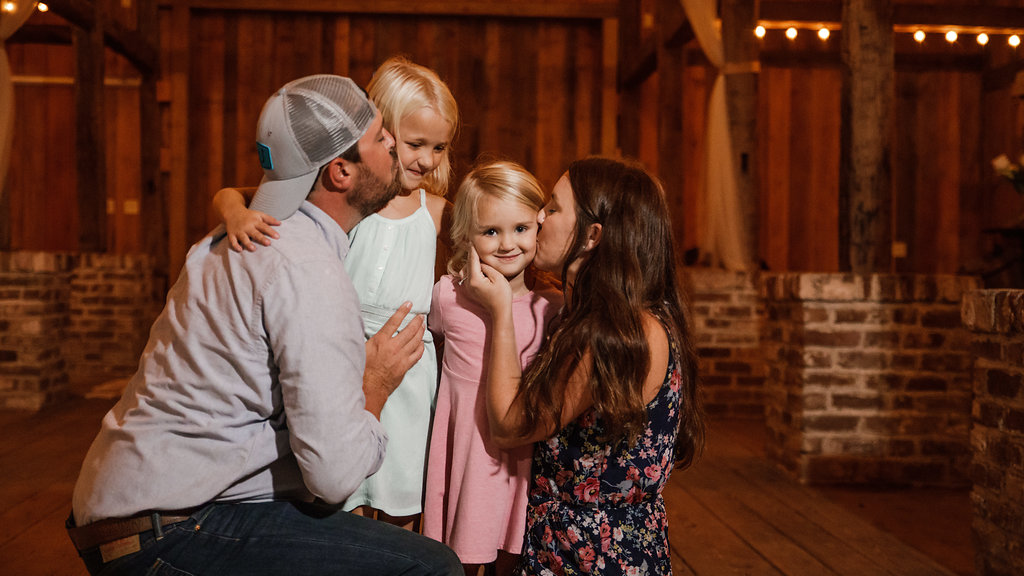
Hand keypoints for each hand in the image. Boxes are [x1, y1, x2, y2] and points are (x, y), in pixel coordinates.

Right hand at [226, 208, 279, 251]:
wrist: (232, 212)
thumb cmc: (249, 215)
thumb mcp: (259, 214)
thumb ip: (269, 219)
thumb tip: (280, 223)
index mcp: (255, 221)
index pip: (264, 227)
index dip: (271, 232)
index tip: (277, 237)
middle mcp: (247, 226)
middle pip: (255, 233)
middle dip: (261, 238)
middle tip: (268, 243)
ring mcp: (239, 231)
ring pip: (243, 238)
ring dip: (248, 243)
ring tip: (253, 249)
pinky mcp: (232, 234)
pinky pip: (232, 241)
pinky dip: (235, 245)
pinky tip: (240, 250)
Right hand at [362, 302, 424, 418]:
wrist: (369, 387)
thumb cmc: (363, 368)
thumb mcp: (362, 349)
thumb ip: (370, 339)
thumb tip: (368, 330)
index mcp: (380, 340)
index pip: (393, 322)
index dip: (402, 311)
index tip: (409, 304)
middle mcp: (392, 347)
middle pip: (409, 330)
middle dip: (416, 321)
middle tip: (420, 316)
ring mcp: (401, 357)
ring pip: (415, 340)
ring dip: (420, 331)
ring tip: (422, 325)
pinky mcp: (405, 366)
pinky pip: (417, 354)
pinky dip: (420, 347)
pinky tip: (421, 343)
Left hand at [463, 245, 512, 314]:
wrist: (500, 311)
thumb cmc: (502, 295)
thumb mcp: (498, 277)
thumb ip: (487, 267)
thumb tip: (480, 261)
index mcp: (475, 280)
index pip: (472, 260)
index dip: (473, 249)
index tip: (472, 240)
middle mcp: (469, 283)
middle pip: (468, 264)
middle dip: (472, 255)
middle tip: (474, 244)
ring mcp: (469, 287)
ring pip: (467, 269)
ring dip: (472, 262)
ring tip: (478, 254)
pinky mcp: (471, 289)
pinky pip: (469, 275)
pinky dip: (472, 268)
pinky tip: (479, 264)